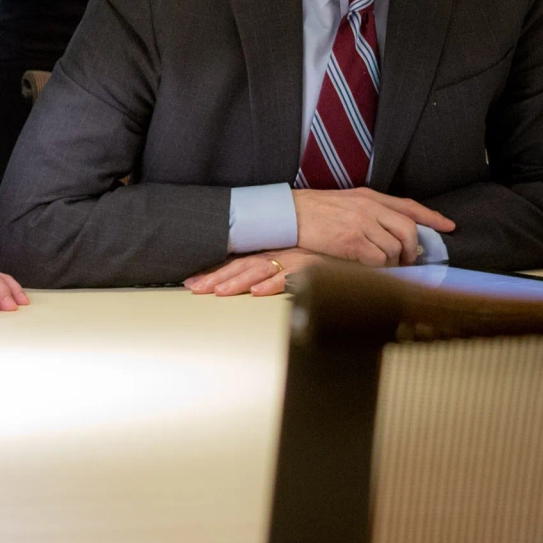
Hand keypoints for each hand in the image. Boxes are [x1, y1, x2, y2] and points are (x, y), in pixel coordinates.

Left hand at [185, 248, 322, 296]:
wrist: (351, 249)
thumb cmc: (322, 258)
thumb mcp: (293, 262)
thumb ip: (270, 272)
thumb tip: (247, 287)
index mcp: (270, 253)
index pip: (236, 263)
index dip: (213, 272)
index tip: (191, 283)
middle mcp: (278, 253)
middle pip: (242, 266)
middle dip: (217, 277)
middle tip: (196, 289)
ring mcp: (294, 259)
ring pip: (260, 270)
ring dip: (239, 281)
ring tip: (221, 291)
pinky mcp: (311, 267)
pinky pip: (290, 276)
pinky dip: (273, 284)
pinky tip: (258, 292)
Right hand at [293, 187, 453, 266]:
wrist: (290, 214)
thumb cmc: (315, 211)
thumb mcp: (347, 202)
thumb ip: (370, 211)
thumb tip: (390, 229)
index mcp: (370, 196)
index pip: (409, 205)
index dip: (431, 216)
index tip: (448, 226)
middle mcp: (370, 207)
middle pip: (408, 229)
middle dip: (413, 249)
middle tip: (407, 261)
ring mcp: (362, 224)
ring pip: (394, 247)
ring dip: (393, 262)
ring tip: (382, 267)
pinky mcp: (351, 241)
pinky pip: (378, 259)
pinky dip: (378, 268)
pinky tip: (369, 269)